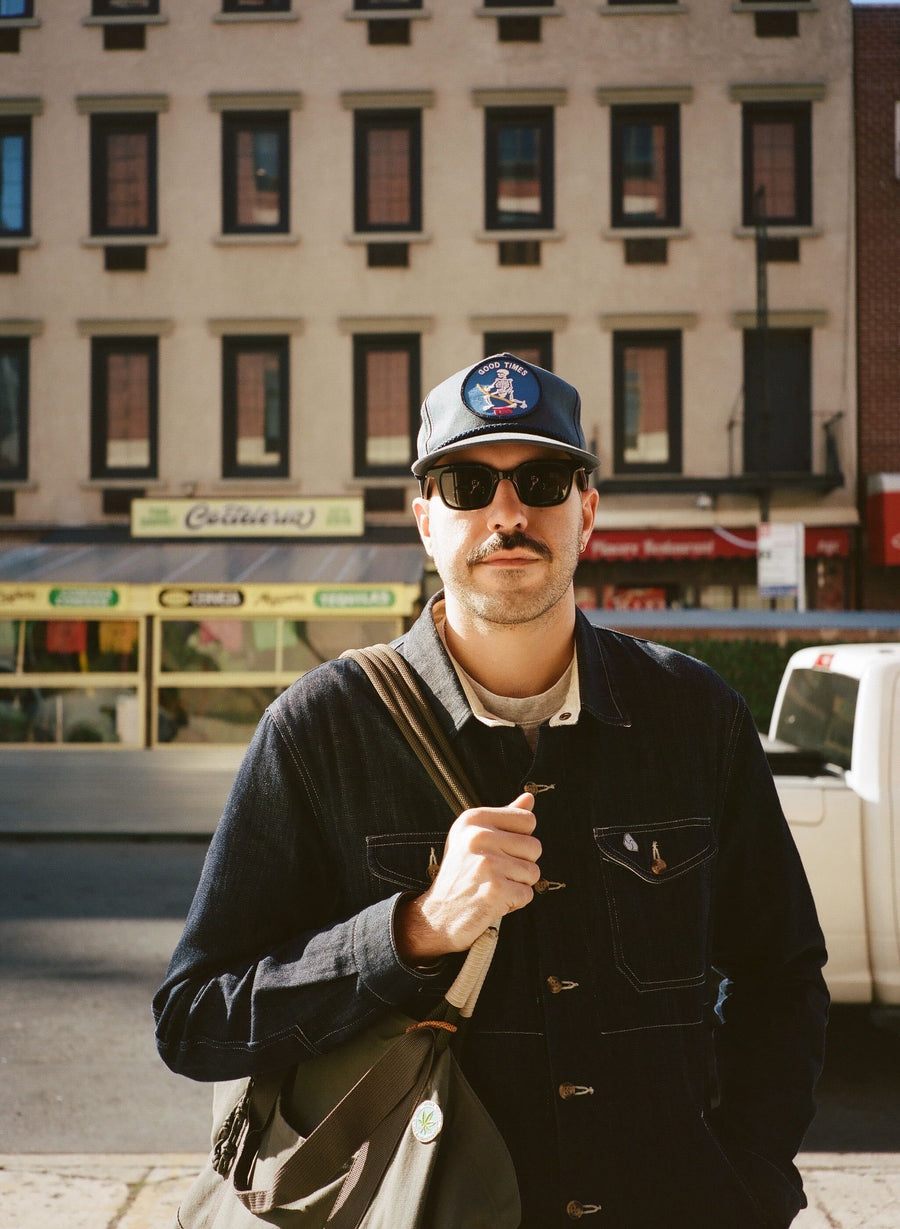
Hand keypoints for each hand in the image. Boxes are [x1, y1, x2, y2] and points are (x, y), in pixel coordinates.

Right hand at [394, 793, 540, 962]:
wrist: (438, 916)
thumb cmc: (462, 874)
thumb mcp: (475, 838)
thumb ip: (505, 816)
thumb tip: (529, 797)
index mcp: (474, 818)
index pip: (528, 820)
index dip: (519, 840)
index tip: (496, 852)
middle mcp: (479, 836)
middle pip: (534, 846)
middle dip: (521, 865)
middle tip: (494, 874)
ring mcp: (487, 863)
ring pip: (533, 872)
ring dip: (518, 884)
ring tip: (492, 887)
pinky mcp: (496, 889)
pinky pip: (527, 894)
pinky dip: (514, 902)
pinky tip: (493, 901)